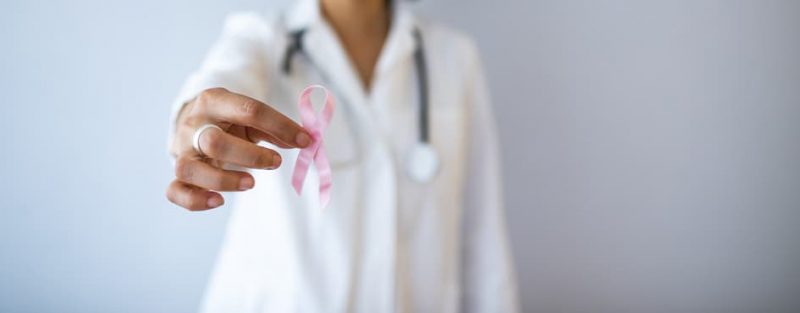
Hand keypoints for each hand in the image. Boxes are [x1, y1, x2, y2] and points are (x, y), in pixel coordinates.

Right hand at [166, 88, 310, 210]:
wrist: (195, 122)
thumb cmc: (229, 121)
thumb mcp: (250, 116)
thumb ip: (274, 127)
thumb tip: (303, 141)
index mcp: (214, 101)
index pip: (248, 110)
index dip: (280, 126)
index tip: (305, 140)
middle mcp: (193, 125)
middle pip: (214, 141)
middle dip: (250, 155)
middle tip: (276, 162)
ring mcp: (182, 150)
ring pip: (190, 169)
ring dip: (223, 180)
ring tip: (251, 183)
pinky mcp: (178, 173)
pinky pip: (175, 190)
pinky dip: (195, 200)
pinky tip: (218, 201)